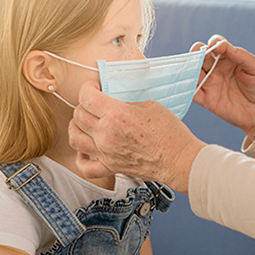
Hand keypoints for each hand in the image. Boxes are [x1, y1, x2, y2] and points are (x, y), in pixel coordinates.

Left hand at [69, 82, 205, 192]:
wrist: (179, 159)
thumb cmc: (171, 134)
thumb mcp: (150, 106)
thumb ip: (126, 103)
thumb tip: (115, 102)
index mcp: (116, 115)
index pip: (86, 97)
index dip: (87, 87)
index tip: (94, 87)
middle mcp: (106, 134)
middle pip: (79, 115)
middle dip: (84, 104)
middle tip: (94, 103)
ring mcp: (106, 153)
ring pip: (75, 138)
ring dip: (76, 127)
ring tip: (84, 122)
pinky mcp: (111, 167)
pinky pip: (85, 166)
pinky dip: (80, 157)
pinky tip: (85, 149)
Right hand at [191, 36, 254, 141]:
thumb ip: (242, 56)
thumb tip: (225, 46)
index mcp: (230, 58)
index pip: (217, 45)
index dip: (215, 43)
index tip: (219, 47)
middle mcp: (217, 68)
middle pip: (201, 54)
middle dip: (198, 51)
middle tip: (203, 54)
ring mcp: (211, 83)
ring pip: (193, 70)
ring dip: (190, 66)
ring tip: (193, 66)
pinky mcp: (206, 99)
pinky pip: (192, 91)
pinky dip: (185, 86)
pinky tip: (187, 82)